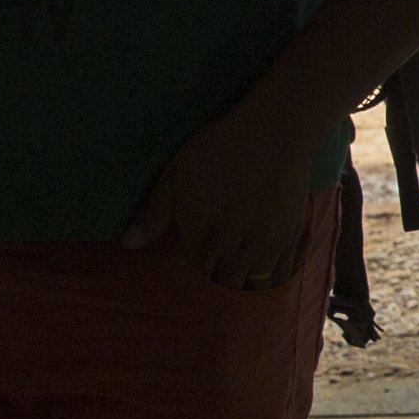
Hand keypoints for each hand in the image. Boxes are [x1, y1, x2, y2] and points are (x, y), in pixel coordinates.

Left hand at [127, 68, 345, 290]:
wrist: (273, 134)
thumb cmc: (219, 151)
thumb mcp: (177, 177)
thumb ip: (154, 214)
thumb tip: (127, 244)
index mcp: (205, 238)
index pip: (196, 273)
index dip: (193, 271)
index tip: (192, 267)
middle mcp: (236, 250)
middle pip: (226, 284)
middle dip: (219, 283)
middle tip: (216, 278)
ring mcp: (266, 245)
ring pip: (255, 283)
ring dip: (245, 284)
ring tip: (240, 279)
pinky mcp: (291, 235)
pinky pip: (283, 273)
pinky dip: (273, 281)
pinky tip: (268, 277)